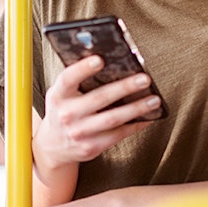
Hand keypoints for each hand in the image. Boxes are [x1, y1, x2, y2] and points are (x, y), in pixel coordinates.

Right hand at [31, 55, 159, 178]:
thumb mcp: (62, 93)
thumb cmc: (63, 110)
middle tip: (144, 79)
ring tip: (154, 99)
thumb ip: (78, 79)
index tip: (100, 59)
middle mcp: (66, 115)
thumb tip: (110, 60)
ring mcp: (79, 133)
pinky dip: (135, 125)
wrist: (53, 146)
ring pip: (113, 119)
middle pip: (99, 98)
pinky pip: (118, 135)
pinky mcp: (91, 147)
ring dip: (136, 108)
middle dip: (124, 87)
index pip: (68, 79)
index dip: (83, 69)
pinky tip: (148, 117)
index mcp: (58, 95)